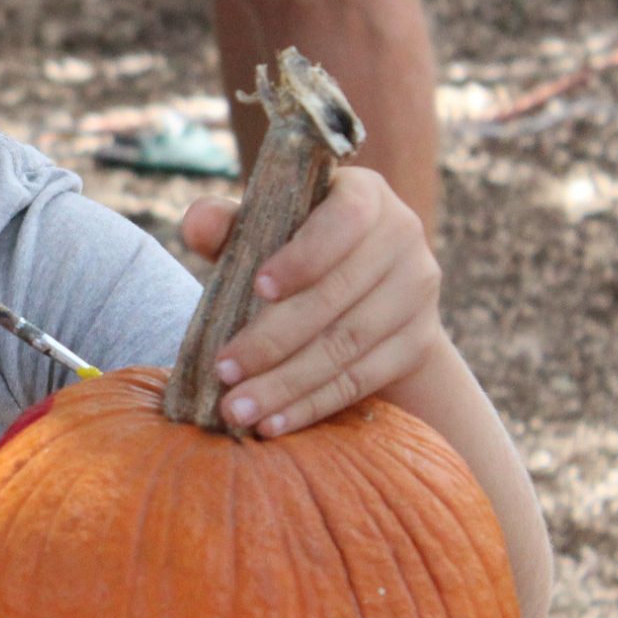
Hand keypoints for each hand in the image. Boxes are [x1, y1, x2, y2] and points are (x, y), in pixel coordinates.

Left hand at [180, 166, 445, 436]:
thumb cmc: (293, 249)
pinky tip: (272, 422)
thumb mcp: (262, 228)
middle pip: (338, 295)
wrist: (362, 290)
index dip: (304, 256)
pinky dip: (312, 404)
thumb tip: (197, 223)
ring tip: (237, 408)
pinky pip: (362, 379)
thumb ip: (227, 223)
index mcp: (365, 195)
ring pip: (348, 344)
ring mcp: (418, 292)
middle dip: (273, 339)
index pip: (344, 220)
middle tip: (224, 370)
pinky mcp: (419, 342)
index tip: (257, 287)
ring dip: (287, 383)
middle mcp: (403, 236)